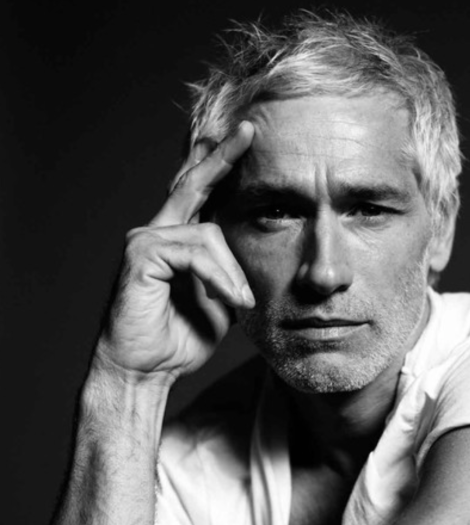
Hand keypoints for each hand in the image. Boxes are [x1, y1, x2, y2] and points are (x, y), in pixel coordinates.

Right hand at [94, 121, 255, 383]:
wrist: (144, 371)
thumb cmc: (177, 342)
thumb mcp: (220, 305)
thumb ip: (232, 277)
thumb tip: (251, 262)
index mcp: (176, 241)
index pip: (198, 195)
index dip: (219, 165)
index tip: (244, 137)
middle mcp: (156, 233)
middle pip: (193, 185)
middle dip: (222, 157)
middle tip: (249, 131)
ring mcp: (145, 241)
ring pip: (208, 233)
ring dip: (232, 272)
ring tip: (240, 302)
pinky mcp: (141, 256)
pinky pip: (193, 252)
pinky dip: (217, 276)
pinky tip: (228, 298)